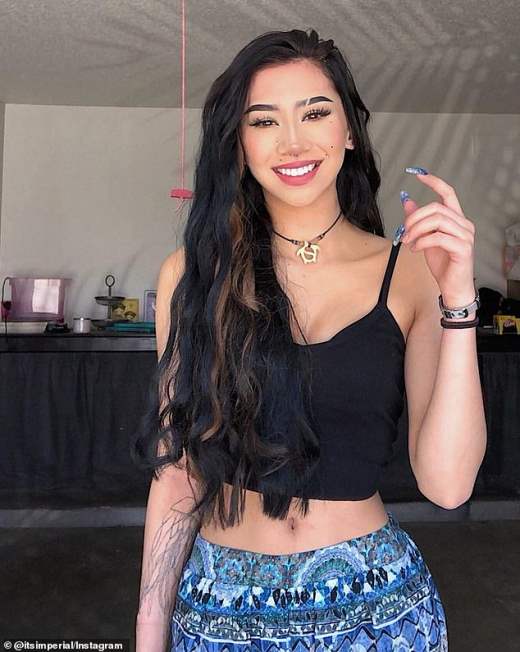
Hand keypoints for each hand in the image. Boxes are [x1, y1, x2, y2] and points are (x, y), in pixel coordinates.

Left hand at [400, 171, 475, 304]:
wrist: (453, 287)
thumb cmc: (443, 264)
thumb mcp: (426, 238)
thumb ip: (419, 221)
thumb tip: (407, 201)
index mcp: (456, 219)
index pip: (448, 193)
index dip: (434, 182)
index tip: (419, 175)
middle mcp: (464, 224)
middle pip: (437, 208)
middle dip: (415, 217)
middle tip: (404, 231)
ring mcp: (465, 236)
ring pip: (437, 221)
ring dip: (417, 230)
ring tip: (408, 241)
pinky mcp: (462, 248)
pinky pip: (438, 237)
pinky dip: (422, 241)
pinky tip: (415, 248)